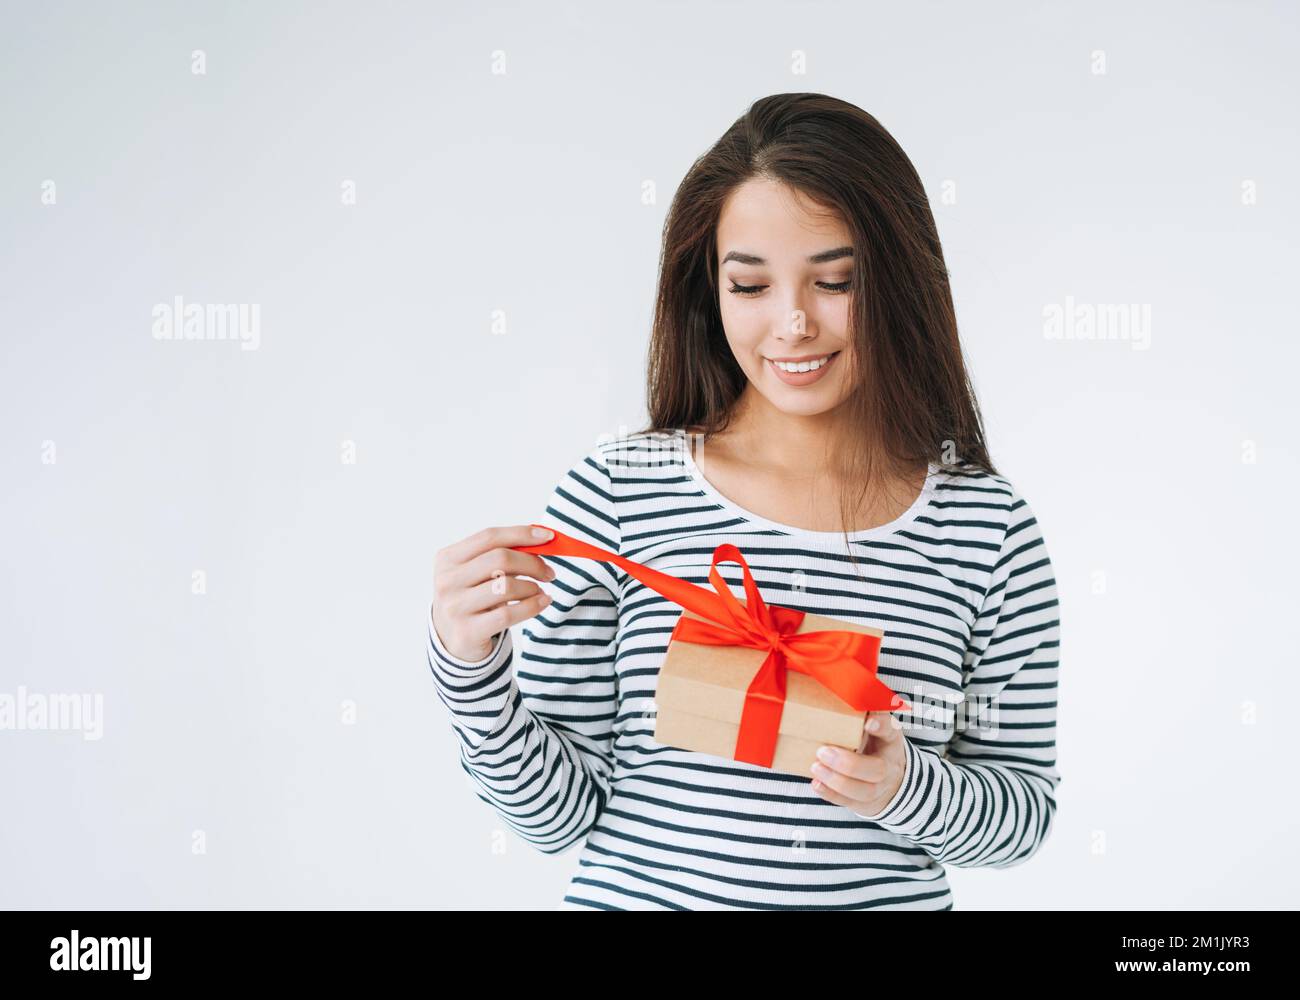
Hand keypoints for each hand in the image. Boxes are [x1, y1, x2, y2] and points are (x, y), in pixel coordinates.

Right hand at [431, 524, 557, 661]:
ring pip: (506, 587)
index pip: (489, 537)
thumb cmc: (471, 599)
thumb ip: (501, 555)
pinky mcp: (468, 631)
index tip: (548, 537)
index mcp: (448, 558)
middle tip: (548, 572)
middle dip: (532, 563)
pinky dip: (532, 606)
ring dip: (532, 587)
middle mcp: (447, 581)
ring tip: (539, 591)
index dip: (521, 534)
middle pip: (500, 559)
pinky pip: (508, 614)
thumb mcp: (476, 573)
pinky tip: (542, 602)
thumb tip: (540, 539)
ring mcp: (455, 607)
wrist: (453, 639)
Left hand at [809, 710, 907, 817]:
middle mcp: (888, 763)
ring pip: (864, 790)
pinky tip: (816, 783)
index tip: (867, 721)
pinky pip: (850, 803)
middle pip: (876, 769)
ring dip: (837, 781)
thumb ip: (862, 706)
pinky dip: (831, 794)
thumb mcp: (873, 724)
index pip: (890, 730)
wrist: (893, 781)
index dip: (881, 725)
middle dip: (849, 764)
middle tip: (823, 751)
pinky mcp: (866, 802)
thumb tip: (839, 678)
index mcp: (890, 738)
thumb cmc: (874, 743)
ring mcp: (879, 786)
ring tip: (815, 767)